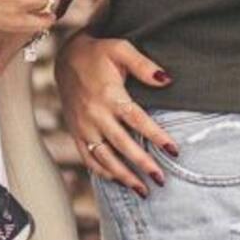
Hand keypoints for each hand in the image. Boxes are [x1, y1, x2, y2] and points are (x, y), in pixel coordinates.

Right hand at [55, 32, 174, 196]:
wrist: (65, 58)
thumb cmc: (97, 53)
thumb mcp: (120, 49)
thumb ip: (143, 65)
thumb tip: (166, 80)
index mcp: (109, 94)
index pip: (137, 120)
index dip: (156, 136)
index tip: (174, 150)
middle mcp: (95, 113)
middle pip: (122, 144)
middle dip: (142, 164)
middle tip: (161, 180)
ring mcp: (84, 125)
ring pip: (104, 157)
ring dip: (124, 176)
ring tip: (143, 190)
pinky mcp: (76, 132)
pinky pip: (88, 158)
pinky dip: (102, 172)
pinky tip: (118, 180)